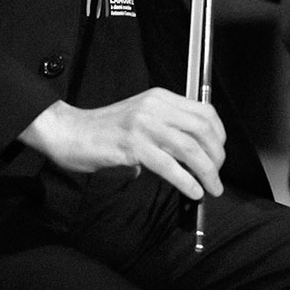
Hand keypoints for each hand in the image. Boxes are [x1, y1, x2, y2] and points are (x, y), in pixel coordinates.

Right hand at [19, 89, 225, 199]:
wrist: (70, 133)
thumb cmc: (104, 131)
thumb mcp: (141, 120)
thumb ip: (166, 130)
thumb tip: (193, 158)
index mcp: (159, 98)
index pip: (204, 111)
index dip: (219, 135)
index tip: (219, 154)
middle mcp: (154, 106)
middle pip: (202, 129)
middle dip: (217, 156)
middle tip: (217, 175)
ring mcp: (143, 124)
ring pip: (190, 148)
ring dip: (207, 172)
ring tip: (211, 187)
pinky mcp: (132, 144)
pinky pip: (169, 165)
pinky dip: (186, 181)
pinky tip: (193, 191)